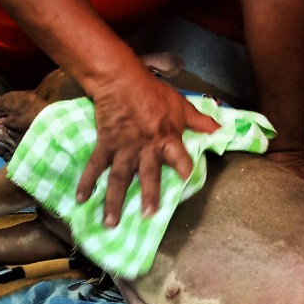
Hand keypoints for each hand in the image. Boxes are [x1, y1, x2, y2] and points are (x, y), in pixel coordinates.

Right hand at [77, 67, 219, 225]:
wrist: (121, 80)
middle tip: (148, 216)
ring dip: (114, 201)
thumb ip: (200, 122)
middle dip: (148, 195)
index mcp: (167, 138)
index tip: (187, 180)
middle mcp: (146, 148)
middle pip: (148, 175)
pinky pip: (95, 167)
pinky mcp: (105, 145)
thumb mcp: (182, 106)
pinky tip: (81, 199)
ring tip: (110, 223)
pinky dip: (87, 182)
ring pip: (119, 178)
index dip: (185, 168)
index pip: (180, 158)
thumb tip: (221, 130)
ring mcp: (123, 148)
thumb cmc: (154, 93)